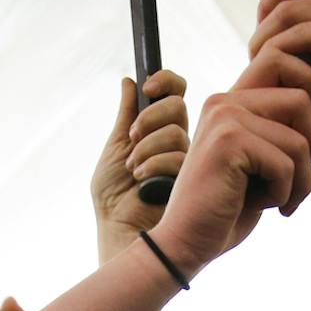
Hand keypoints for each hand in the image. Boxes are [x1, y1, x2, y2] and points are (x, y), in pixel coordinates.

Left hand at [93, 71, 191, 238]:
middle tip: (132, 137)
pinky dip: (155, 165)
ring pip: (177, 132)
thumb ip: (126, 113)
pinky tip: (143, 182)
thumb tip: (129, 80)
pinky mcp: (196, 179)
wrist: (119, 229)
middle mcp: (179, 142)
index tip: (148, 86)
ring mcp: (190, 160)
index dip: (166, 81)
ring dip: (147, 148)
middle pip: (178, 105)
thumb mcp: (115, 145)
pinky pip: (180, 157)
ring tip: (133, 169)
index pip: (175, 93)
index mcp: (160, 129)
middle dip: (150, 117)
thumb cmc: (114, 196)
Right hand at [148, 55, 310, 274]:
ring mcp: (225, 118)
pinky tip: (258, 205)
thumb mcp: (258, 164)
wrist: (185, 244)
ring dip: (299, 181)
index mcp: (232, 101)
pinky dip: (283, 194)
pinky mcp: (228, 142)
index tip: (300, 152)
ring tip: (277, 200)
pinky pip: (285, 164)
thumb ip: (278, 132)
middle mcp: (225, 101)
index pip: (288, 72)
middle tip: (295, 182)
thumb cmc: (227, 210)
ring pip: (300, 139)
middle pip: (302, 101)